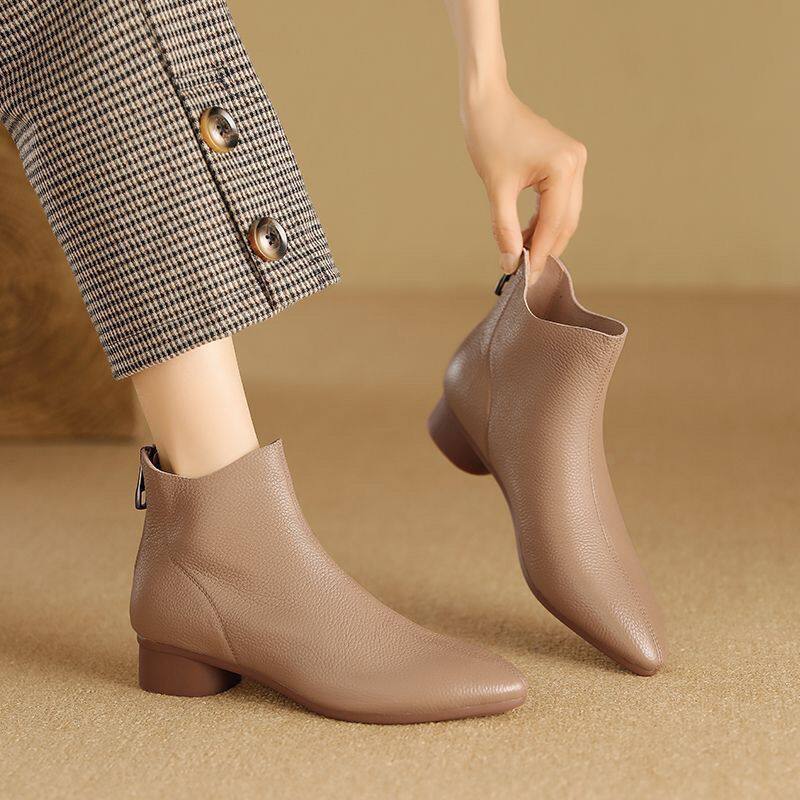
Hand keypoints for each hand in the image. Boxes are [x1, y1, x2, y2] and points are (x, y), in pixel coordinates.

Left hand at [461, 83, 586, 277]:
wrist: (486, 102)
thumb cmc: (489, 137)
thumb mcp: (496, 189)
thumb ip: (504, 229)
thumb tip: (509, 263)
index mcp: (563, 167)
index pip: (553, 223)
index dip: (539, 253)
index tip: (525, 278)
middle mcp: (576, 163)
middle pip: (565, 222)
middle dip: (545, 248)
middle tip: (524, 273)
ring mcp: (574, 161)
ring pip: (564, 214)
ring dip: (544, 236)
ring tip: (520, 255)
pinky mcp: (565, 163)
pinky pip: (558, 201)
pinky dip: (543, 220)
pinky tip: (524, 234)